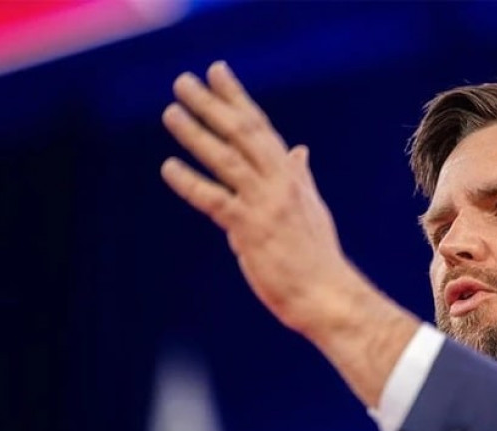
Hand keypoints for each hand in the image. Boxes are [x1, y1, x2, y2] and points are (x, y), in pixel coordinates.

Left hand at [161, 61, 354, 336]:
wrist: (327, 293)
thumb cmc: (317, 255)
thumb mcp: (311, 207)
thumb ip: (299, 176)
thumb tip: (299, 150)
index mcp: (291, 177)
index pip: (261, 128)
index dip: (237, 98)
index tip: (218, 72)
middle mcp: (279, 183)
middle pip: (243, 133)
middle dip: (213, 105)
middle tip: (184, 81)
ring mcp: (265, 204)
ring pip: (227, 160)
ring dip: (197, 134)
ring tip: (171, 112)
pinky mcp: (251, 230)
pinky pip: (216, 200)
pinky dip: (191, 183)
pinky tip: (169, 167)